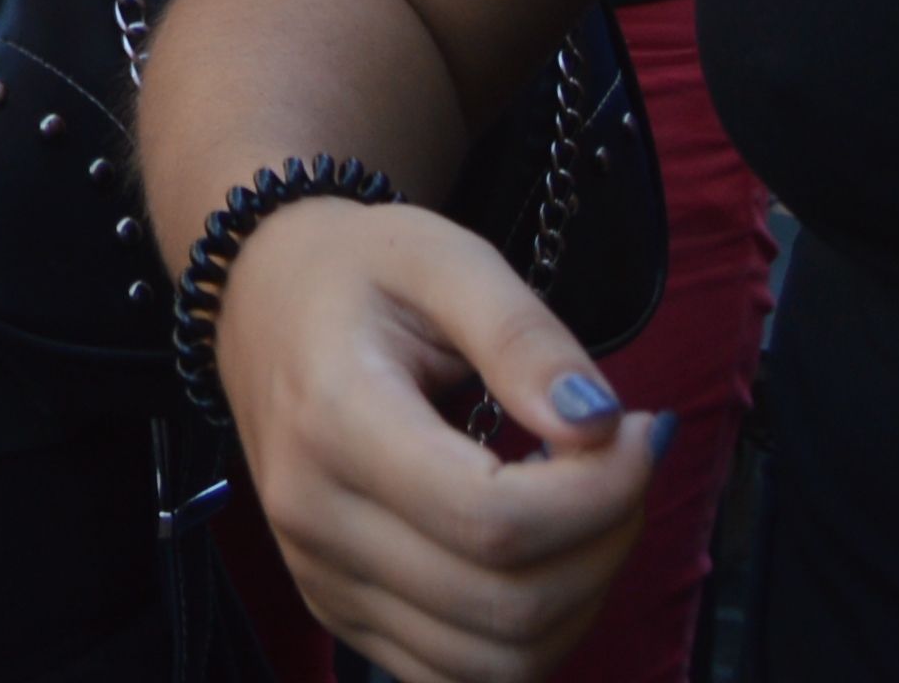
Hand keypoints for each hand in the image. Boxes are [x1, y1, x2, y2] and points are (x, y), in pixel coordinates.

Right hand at [216, 192, 656, 682]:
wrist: (261, 300)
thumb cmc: (359, 272)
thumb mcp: (443, 257)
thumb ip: (522, 334)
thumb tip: (600, 423)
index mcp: (334, 421)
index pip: (493, 521)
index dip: (600, 494)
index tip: (637, 428)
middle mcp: (314, 518)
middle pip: (507, 604)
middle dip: (606, 540)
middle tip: (624, 460)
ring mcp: (322, 578)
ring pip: (498, 662)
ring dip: (582, 596)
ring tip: (588, 507)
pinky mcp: (340, 613)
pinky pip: (463, 674)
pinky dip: (533, 636)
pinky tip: (545, 555)